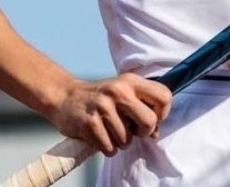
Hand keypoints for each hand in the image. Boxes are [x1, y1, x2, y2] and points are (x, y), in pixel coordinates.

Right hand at [47, 73, 171, 155]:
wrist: (65, 96)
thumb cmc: (101, 99)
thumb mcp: (124, 93)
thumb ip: (143, 108)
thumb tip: (156, 132)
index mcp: (131, 81)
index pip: (164, 96)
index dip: (162, 113)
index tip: (152, 118)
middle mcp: (118, 91)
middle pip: (149, 122)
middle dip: (143, 132)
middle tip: (132, 129)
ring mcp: (103, 107)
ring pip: (127, 140)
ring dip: (120, 142)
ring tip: (110, 130)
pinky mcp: (89, 123)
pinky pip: (109, 148)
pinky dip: (107, 148)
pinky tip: (100, 136)